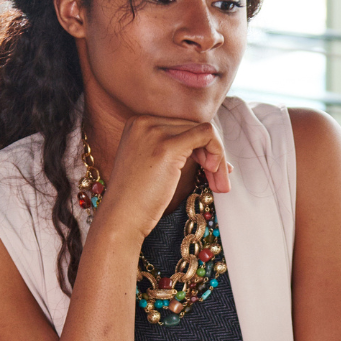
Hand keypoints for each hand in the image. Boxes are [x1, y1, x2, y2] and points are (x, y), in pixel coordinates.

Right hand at [98, 115, 231, 242]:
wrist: (121, 218)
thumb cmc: (140, 199)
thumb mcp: (156, 166)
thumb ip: (178, 151)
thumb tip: (212, 149)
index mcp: (140, 124)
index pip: (184, 126)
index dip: (203, 148)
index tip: (211, 171)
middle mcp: (144, 122)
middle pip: (195, 128)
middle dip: (213, 154)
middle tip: (219, 183)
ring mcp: (154, 132)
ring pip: (205, 131)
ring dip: (218, 158)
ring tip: (219, 185)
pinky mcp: (167, 146)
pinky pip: (206, 135)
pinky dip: (217, 153)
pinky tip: (213, 174)